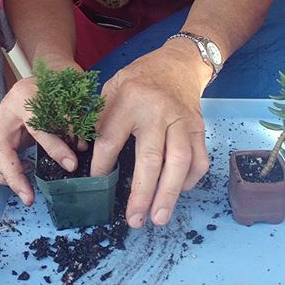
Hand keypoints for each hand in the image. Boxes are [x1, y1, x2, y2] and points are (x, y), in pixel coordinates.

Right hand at [0, 75, 85, 204]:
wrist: (51, 65)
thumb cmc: (63, 78)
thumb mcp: (72, 92)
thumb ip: (75, 117)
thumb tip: (81, 146)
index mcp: (24, 96)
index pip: (36, 127)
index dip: (54, 147)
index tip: (71, 164)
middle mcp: (7, 109)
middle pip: (0, 148)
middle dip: (13, 176)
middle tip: (29, 197)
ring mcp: (1, 120)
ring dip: (0, 175)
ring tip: (23, 189)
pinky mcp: (2, 130)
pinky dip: (1, 169)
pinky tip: (24, 172)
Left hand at [90, 41, 210, 227]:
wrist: (178, 63)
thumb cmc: (139, 78)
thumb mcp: (111, 88)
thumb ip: (100, 118)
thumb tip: (85, 153)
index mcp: (129, 100)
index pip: (111, 140)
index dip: (102, 166)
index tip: (96, 184)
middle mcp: (158, 112)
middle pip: (150, 157)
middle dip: (142, 193)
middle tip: (135, 220)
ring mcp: (182, 121)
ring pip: (179, 162)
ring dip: (169, 193)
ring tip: (159, 218)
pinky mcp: (198, 128)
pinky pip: (199, 159)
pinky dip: (190, 180)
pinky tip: (176, 193)